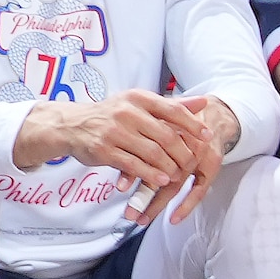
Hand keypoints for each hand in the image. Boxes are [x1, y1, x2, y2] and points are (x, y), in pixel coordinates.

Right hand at [41, 87, 224, 220]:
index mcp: (139, 98)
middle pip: (165, 135)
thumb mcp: (139, 104)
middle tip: (192, 163)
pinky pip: (133, 165)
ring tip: (178, 175)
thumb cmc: (112, 114)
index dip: (193, 124)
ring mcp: (114, 132)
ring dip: (169, 166)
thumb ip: (171, 105)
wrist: (72, 125)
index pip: (173, 110)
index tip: (207, 136)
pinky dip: (150, 174)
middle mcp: (127, 113)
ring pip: (151, 152)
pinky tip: (161, 180)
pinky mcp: (103, 150)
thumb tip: (204, 102)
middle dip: (183, 152)